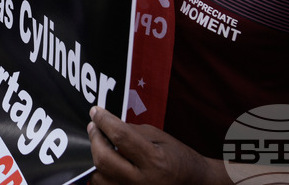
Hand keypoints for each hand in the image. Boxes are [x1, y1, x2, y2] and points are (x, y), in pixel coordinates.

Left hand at [88, 107, 216, 184]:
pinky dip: (100, 173)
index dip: (104, 121)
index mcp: (155, 161)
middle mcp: (143, 181)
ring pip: (99, 177)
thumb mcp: (159, 137)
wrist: (194, 184)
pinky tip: (106, 162)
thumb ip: (132, 131)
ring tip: (100, 144)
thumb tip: (106, 124)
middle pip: (104, 159)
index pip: (120, 136)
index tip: (95, 112)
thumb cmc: (178, 159)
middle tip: (94, 127)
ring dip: (95, 157)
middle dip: (95, 139)